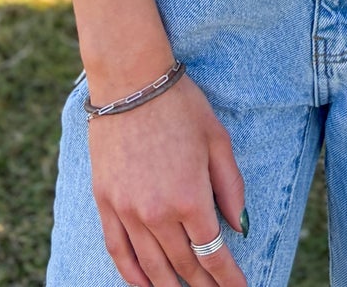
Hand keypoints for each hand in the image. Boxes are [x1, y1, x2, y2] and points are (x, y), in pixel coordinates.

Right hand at [88, 71, 247, 286]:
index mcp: (190, 197)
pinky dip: (133, 275)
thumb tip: (241, 227)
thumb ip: (231, 187)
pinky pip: (119, 251)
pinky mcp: (105, 203)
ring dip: (171, 286)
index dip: (228, 278)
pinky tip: (145, 286)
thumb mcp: (217, 139)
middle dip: (204, 285)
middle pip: (184, 265)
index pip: (213, 253)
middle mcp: (157, 213)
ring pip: (152, 266)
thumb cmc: (179, 104)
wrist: (130, 81)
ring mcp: (127, 211)